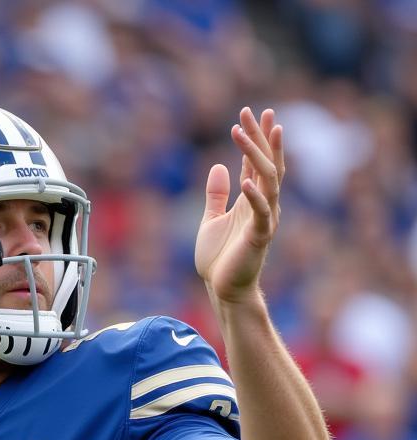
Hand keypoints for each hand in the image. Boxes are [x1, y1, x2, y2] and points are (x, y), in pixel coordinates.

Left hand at [195, 107, 283, 303]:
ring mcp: (264, 219)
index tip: (252, 112)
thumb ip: (215, 195)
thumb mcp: (210, 220)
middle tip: (254, 110)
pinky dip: (255, 197)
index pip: (256, 161)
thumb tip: (217, 166)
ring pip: (268, 181)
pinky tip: (246, 181)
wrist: (223, 289)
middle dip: (261, 136)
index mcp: (251, 199)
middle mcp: (262, 204)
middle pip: (267, 163)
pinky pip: (261, 213)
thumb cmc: (219, 259)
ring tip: (256, 133)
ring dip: (261, 156)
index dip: (255, 137)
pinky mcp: (260, 237)